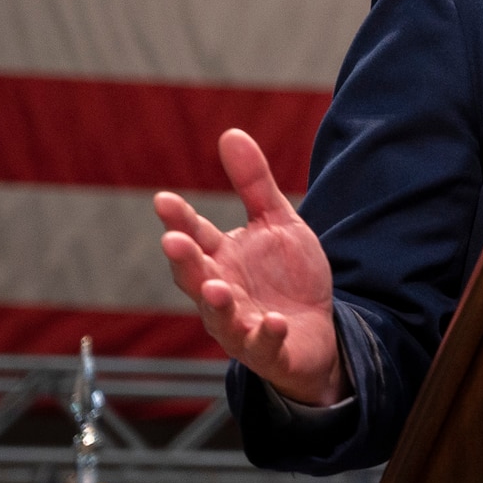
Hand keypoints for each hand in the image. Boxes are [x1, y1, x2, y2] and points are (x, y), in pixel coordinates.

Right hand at [154, 129, 346, 405]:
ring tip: (216, 287)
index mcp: (220, 258)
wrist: (318, 329)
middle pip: (196, 277)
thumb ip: (254, 183)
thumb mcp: (277, 222)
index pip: (194, 235)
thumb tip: (230, 133)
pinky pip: (264, 345)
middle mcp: (222, 292)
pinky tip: (275, 322)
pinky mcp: (268, 349)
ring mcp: (241, 324)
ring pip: (221, 317)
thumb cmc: (287, 277)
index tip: (163, 200)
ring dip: (216, 303)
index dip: (179, 219)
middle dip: (184, 261)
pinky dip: (267, 334)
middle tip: (172, 241)